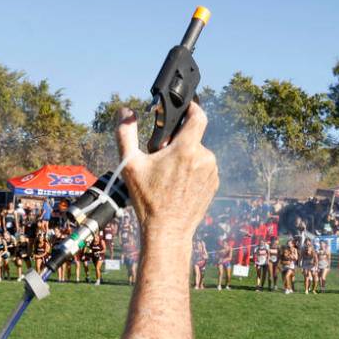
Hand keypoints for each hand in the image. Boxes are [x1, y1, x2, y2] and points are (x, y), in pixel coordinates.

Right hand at [117, 103, 218, 241]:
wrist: (168, 231)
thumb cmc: (148, 200)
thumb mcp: (130, 165)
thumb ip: (126, 133)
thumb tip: (125, 112)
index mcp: (186, 149)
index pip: (199, 116)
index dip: (192, 107)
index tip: (185, 107)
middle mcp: (204, 158)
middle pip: (193, 137)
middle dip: (179, 141)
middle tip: (162, 156)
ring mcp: (212, 172)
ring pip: (198, 153)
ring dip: (186, 157)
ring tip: (169, 174)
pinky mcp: (214, 184)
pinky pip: (204, 168)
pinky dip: (193, 170)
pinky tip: (179, 184)